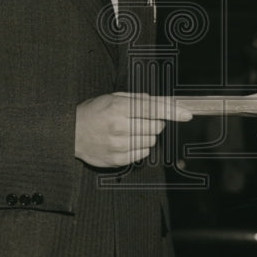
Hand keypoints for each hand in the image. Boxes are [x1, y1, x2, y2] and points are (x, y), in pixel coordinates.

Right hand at [74, 93, 191, 167]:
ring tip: (130, 130)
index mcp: (118, 107)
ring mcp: (118, 145)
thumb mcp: (114, 97)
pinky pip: (142, 154)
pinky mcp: (116, 160)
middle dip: (155, 122)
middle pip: (156, 127)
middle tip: (140, 119)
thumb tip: (163, 102)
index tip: (187, 114)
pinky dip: (140, 148)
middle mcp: (119, 126)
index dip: (173, 112)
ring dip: (147, 135)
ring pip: (151, 142)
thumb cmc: (94, 112)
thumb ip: (139, 99)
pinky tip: (127, 141)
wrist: (70, 133)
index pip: (153, 109)